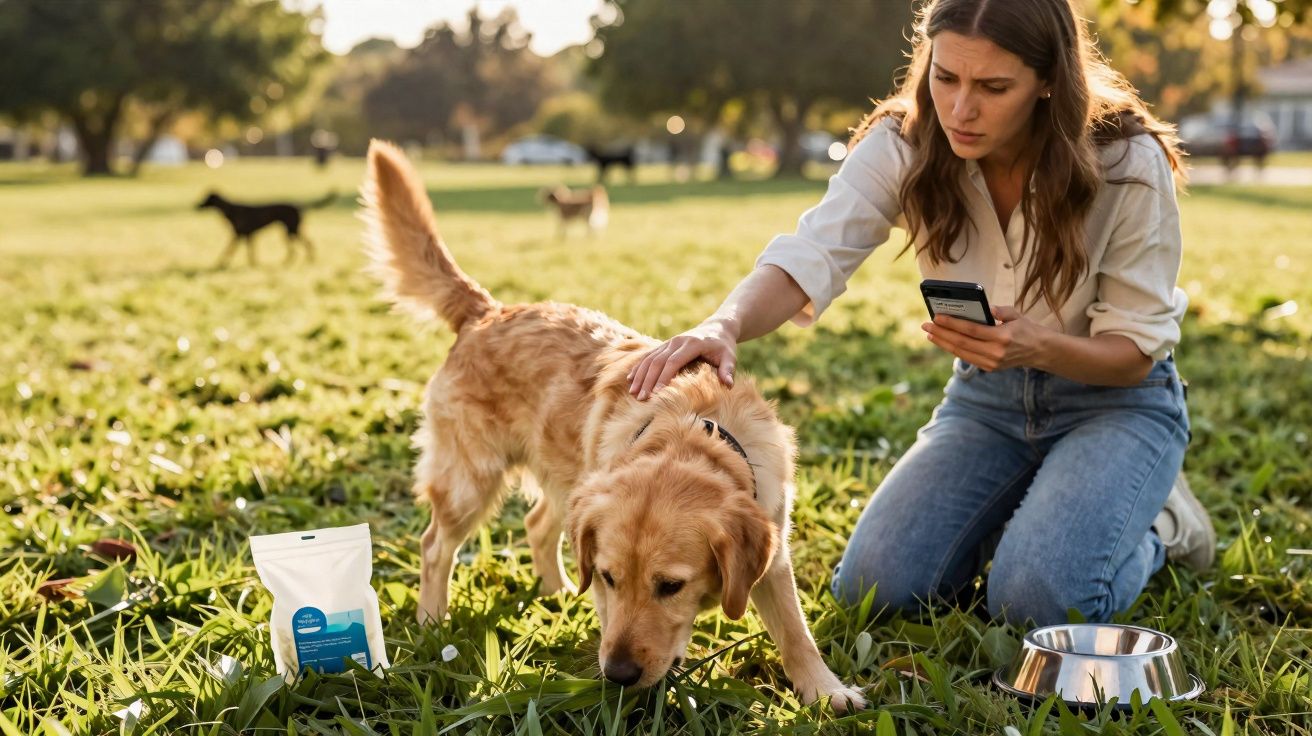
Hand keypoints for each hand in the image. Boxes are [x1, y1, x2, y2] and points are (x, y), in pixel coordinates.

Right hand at [628, 319, 737, 399]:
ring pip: (650, 358)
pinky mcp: (665, 345)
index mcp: (692, 344)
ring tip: (633, 392)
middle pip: (658, 361)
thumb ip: (728, 369)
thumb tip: (728, 384)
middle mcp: (677, 341)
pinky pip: (648, 356)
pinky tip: (631, 379)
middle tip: (641, 398)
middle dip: (648, 380)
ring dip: (640, 375)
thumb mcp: (730, 356)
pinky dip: (639, 368)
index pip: (674, 361)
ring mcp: (669, 342)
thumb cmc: (724, 346)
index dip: (664, 377)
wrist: (717, 328)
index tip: (657, 393)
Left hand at [921, 305, 1051, 371]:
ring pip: (961, 353)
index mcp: (1002, 337)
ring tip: (930, 334)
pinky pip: (966, 358)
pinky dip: (953, 349)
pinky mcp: (989, 368)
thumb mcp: (1015, 314)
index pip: (970, 330)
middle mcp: (995, 353)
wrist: (1039, 351)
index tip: (936, 317)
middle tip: (926, 326)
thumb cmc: (1025, 328)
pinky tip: (943, 341)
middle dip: (941, 333)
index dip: (951, 324)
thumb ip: (998, 310)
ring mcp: (991, 363)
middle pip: (961, 343)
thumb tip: (982, 306)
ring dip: (943, 343)